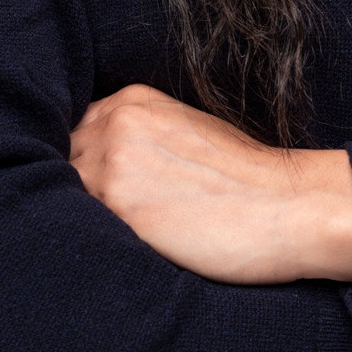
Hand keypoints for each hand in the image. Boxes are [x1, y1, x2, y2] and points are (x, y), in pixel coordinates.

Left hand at [69, 85, 351, 285]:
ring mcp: (113, 162)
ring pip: (63, 194)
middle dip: (75, 191)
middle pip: (61, 161)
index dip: (81, 166)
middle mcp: (116, 122)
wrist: (289, 205)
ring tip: (118, 239)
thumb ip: (137, 140)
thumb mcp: (185, 134)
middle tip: (105, 221)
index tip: (96, 191)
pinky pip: (80, 224)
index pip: (75, 132)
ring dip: (81, 218)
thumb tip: (96, 169)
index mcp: (133, 101)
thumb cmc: (247, 180)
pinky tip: (122, 249)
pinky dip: (91, 239)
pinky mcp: (119, 205)